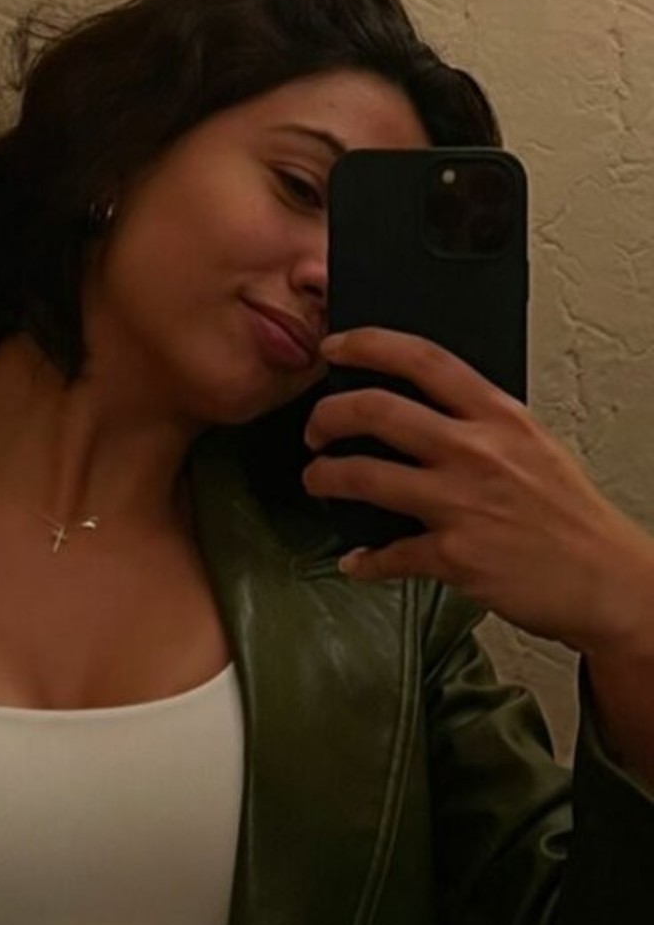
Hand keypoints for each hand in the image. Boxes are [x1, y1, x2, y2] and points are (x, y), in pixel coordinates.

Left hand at [301, 328, 653, 657]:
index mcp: (499, 416)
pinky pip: (388, 554)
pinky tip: (356, 562)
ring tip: (317, 479)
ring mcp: (462, 503)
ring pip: (365, 476)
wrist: (609, 580)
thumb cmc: (572, 516)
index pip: (422, 359)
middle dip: (327, 416)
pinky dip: (364, 561)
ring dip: (325, 477)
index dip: (367, 345)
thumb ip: (481, 423)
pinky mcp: (455, 556)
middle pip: (376, 410)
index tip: (335, 346)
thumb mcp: (534, 445)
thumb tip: (427, 409)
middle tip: (315, 428)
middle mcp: (477, 452)